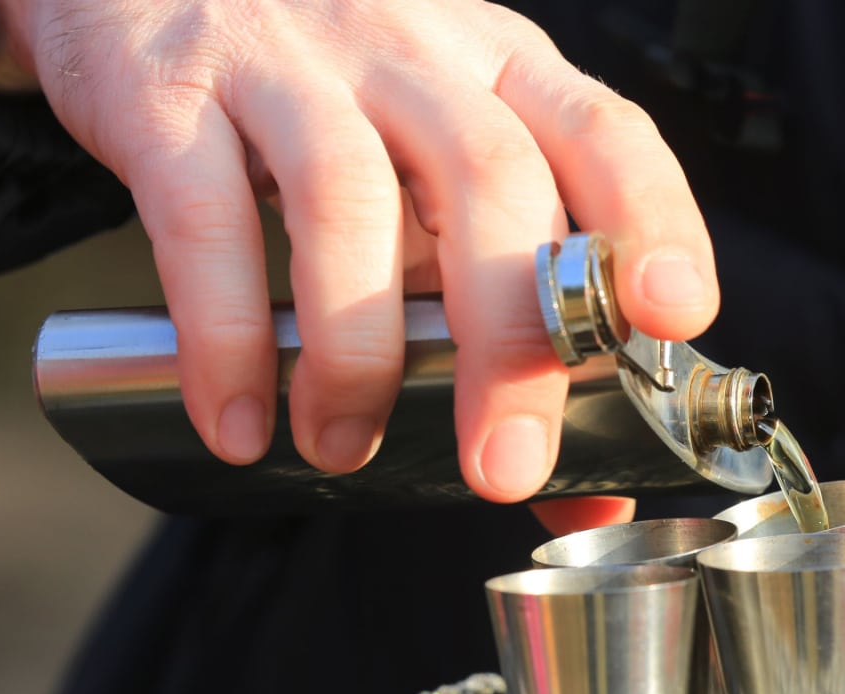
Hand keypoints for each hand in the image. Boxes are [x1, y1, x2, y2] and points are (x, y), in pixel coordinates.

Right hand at [0, 0, 717, 495]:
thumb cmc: (326, 94)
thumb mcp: (436, 175)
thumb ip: (510, 316)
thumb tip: (588, 491)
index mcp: (501, 69)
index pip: (605, 133)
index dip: (652, 222)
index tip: (673, 317)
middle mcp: (410, 50)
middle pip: (490, 179)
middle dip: (509, 338)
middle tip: (502, 463)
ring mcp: (289, 62)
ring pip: (348, 200)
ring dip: (357, 353)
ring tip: (344, 444)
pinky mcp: (171, 94)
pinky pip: (204, 220)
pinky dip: (225, 335)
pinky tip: (240, 419)